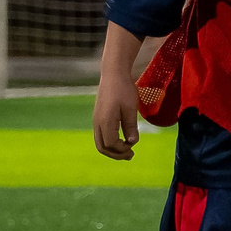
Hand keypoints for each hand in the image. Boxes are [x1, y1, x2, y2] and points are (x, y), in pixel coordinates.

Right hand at [94, 38, 141, 160]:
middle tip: (131, 155)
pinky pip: (101, 136)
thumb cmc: (124, 90)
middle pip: (103, 147)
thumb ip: (130, 126)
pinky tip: (122, 140)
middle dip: (116, 154)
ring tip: (127, 151)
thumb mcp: (131, 108)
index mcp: (105, 121)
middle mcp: (98, 123)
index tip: (134, 146)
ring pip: (100, 143)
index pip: (111, 144)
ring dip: (113, 150)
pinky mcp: (98, 118)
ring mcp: (96, 121)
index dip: (122, 149)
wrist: (113, 75)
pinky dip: (110, 143)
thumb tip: (132, 142)